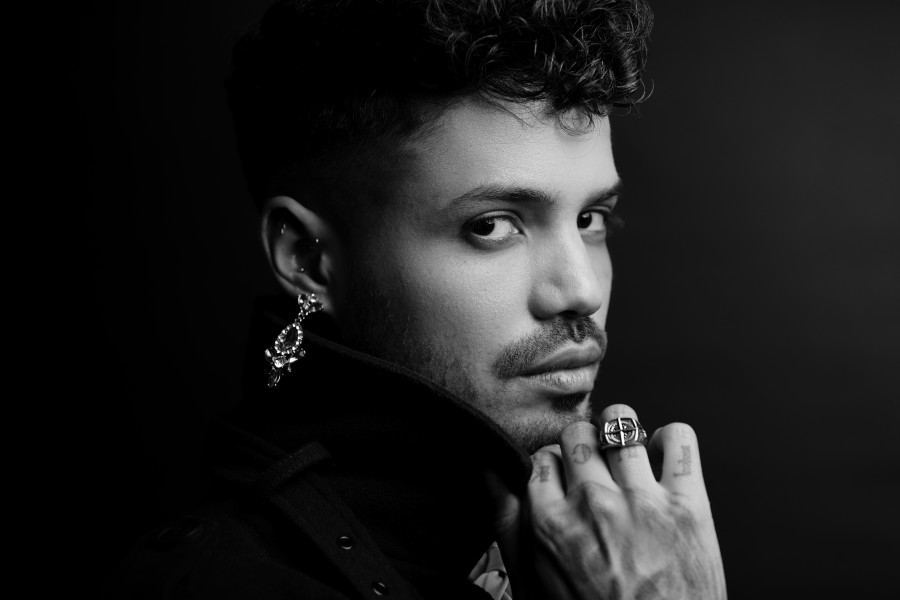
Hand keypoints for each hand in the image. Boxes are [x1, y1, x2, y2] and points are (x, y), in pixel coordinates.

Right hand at [493, 404, 725, 599]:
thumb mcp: (531, 585)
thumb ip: (508, 523)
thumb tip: (490, 472)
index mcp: (550, 524)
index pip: (541, 458)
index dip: (552, 468)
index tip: (563, 480)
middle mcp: (593, 504)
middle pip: (577, 434)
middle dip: (583, 447)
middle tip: (594, 469)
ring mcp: (642, 501)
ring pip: (621, 422)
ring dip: (621, 433)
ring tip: (627, 455)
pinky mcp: (688, 505)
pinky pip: (679, 437)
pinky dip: (672, 438)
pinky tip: (662, 456)